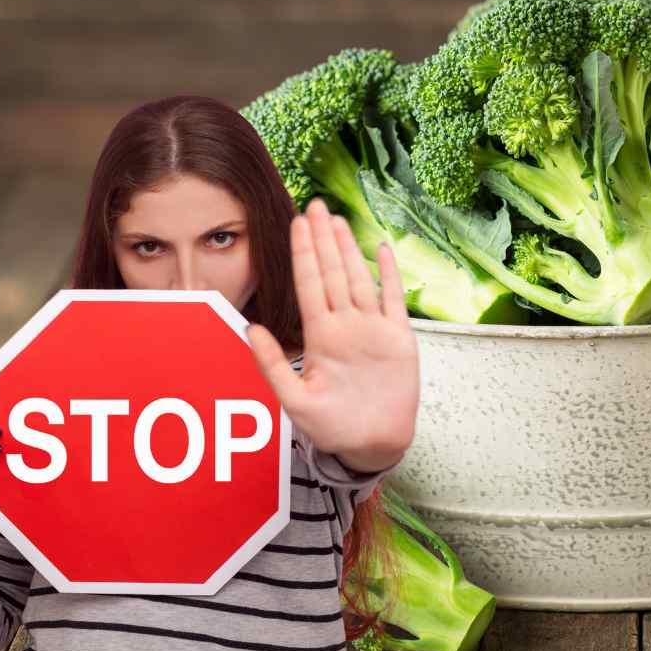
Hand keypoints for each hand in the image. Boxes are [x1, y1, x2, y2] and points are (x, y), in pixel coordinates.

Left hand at [246, 199, 418, 471]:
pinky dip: (390, 274)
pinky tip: (382, 249)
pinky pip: (393, 299)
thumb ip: (273, 365)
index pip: (309, 285)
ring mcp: (372, 329)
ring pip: (360, 279)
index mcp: (320, 336)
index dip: (304, 254)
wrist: (372, 445)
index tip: (297, 224)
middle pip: (333, 273)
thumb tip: (252, 328)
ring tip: (339, 220)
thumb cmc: (332, 427)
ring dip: (350, 250)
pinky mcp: (398, 338)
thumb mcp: (294, 400)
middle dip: (323, 240)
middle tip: (316, 205)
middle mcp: (345, 326)